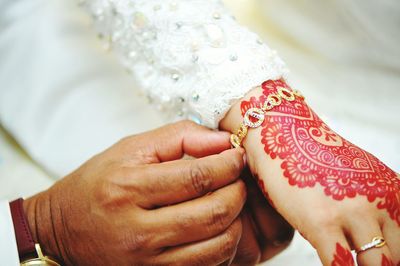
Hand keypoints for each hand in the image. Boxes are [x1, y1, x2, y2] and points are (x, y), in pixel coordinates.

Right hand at [23, 121, 246, 265]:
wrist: (61, 230)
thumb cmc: (97, 184)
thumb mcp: (130, 148)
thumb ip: (178, 137)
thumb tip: (222, 140)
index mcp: (129, 189)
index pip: (197, 177)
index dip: (228, 164)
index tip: (237, 156)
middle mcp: (138, 231)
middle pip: (213, 214)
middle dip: (238, 193)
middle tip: (237, 179)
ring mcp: (148, 262)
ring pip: (217, 246)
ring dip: (235, 221)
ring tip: (228, 202)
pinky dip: (222, 246)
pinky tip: (216, 227)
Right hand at [221, 80, 399, 265]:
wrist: (281, 130)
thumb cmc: (310, 155)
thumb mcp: (354, 178)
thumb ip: (370, 208)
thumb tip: (365, 241)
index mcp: (392, 192)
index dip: (393, 255)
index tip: (382, 258)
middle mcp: (380, 202)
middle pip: (396, 256)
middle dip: (383, 264)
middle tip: (366, 263)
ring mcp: (352, 213)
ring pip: (377, 265)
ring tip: (347, 265)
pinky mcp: (321, 223)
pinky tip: (331, 265)